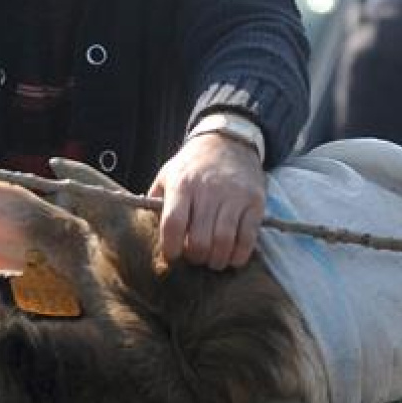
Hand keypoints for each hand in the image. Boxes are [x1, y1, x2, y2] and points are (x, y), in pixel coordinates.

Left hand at [149, 133, 265, 269]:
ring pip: (224, 242)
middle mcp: (209, 190)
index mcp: (182, 184)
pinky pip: (248, 238)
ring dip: (216, 260)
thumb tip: (147, 232)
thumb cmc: (193, 165)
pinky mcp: (255, 202)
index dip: (171, 247)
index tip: (172, 255)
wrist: (229, 141)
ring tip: (212, 260)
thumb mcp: (168, 174)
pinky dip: (239, 255)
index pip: (173, 223)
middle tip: (194, 257)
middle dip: (195, 257)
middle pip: (200, 239)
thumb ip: (156, 202)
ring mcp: (234, 196)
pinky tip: (231, 256)